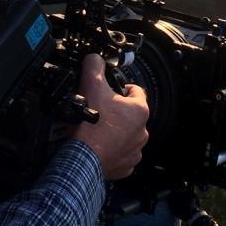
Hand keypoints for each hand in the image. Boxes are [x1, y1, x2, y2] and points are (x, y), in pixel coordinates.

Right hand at [72, 54, 148, 179]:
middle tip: (99, 111)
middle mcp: (142, 131)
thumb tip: (94, 58)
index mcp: (139, 110)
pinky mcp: (126, 166)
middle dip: (117, 112)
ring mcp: (135, 150)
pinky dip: (113, 151)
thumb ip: (94, 66)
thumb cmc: (91, 124)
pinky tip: (100, 146)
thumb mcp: (92, 85)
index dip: (121, 89)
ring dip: (116, 132)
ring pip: (127, 135)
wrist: (83, 157)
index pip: (136, 91)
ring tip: (98, 130)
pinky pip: (122, 155)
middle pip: (131, 115)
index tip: (109, 92)